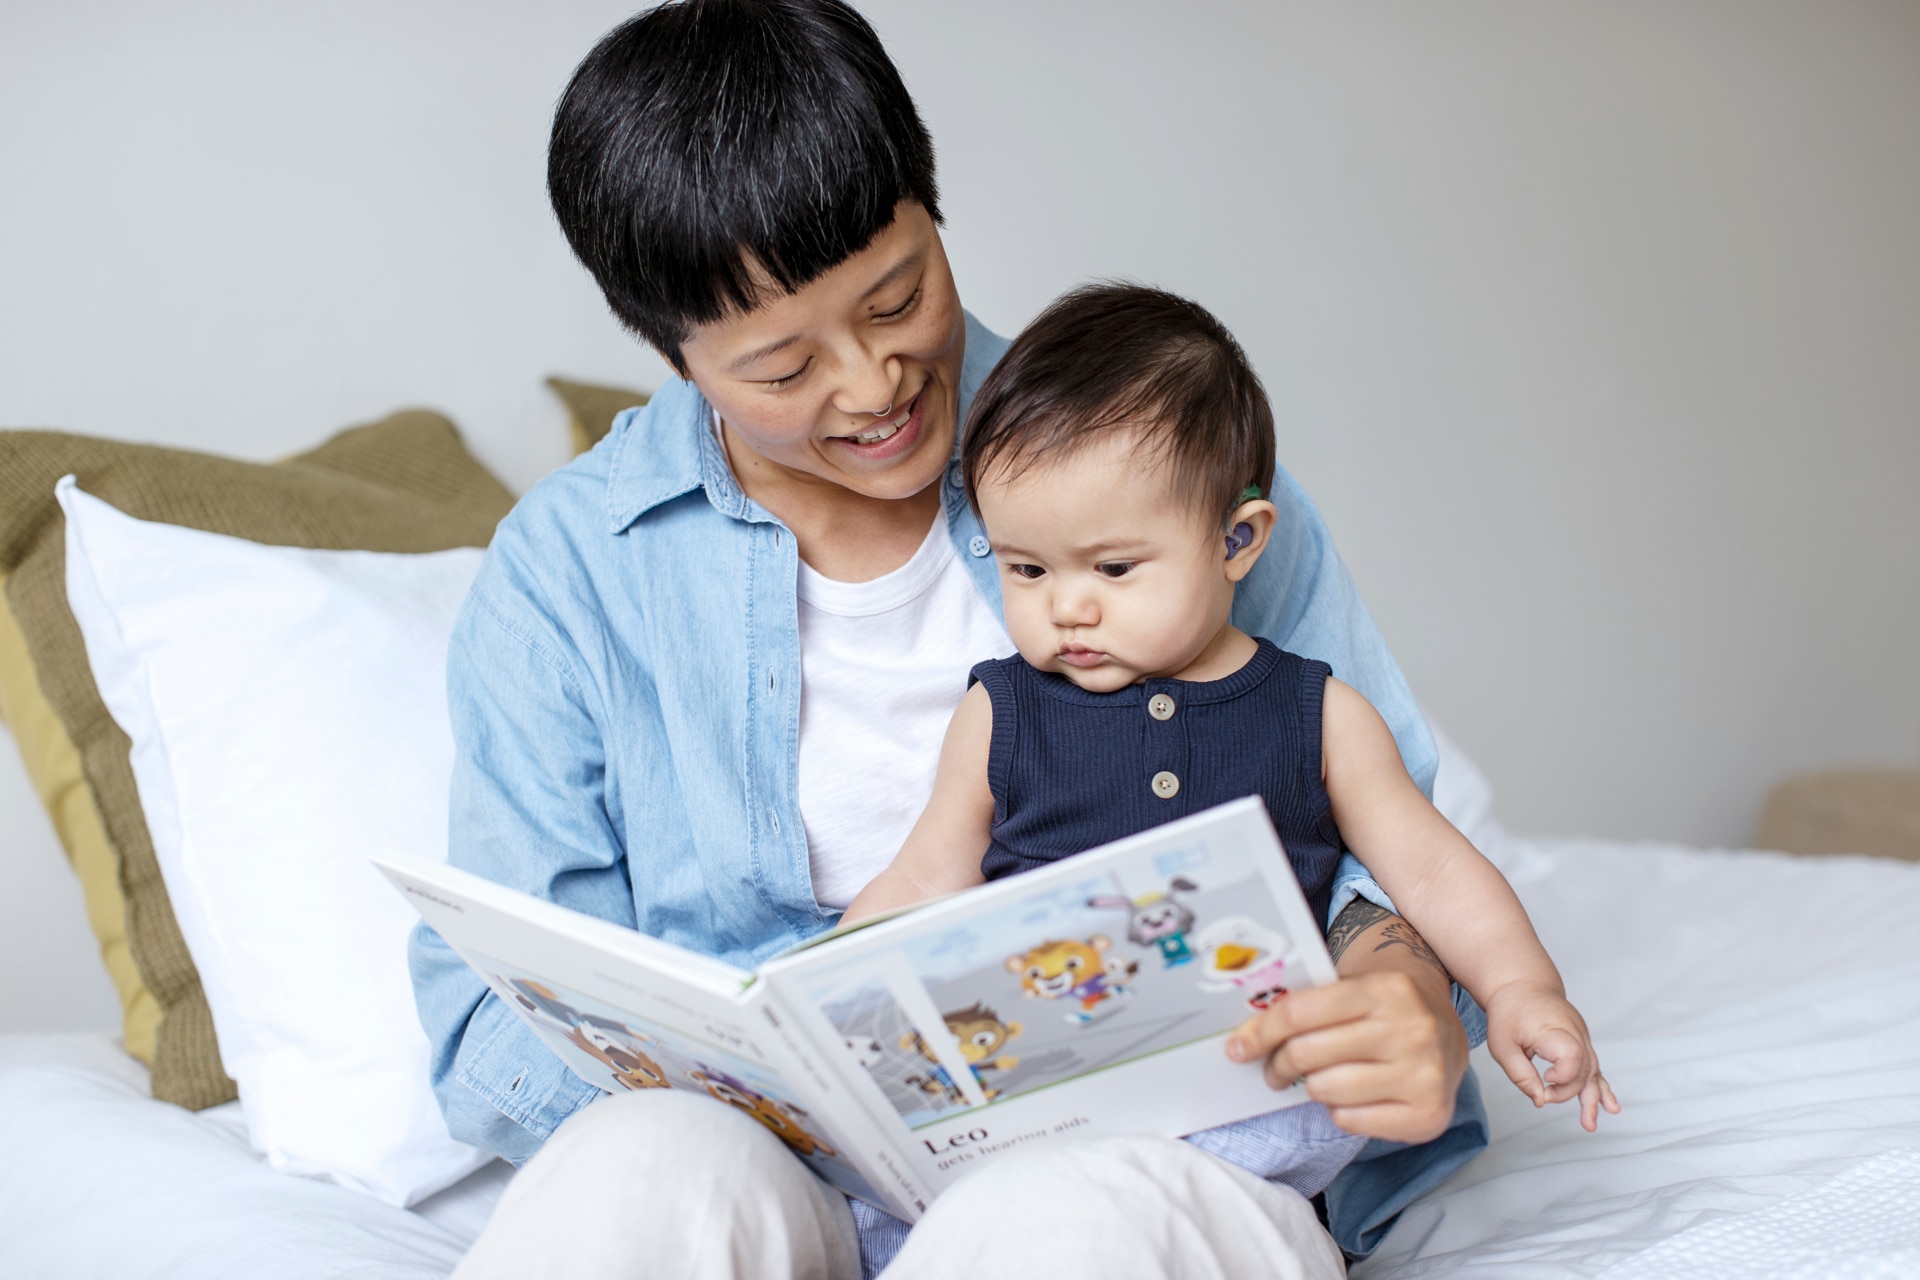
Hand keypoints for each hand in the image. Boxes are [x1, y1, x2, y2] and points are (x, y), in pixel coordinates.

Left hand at [1225, 968, 1468, 1144]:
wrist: (1448, 1029)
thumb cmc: (1387, 1008)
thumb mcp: (1356, 988)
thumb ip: (1310, 1005)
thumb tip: (1245, 1037)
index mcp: (1385, 989)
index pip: (1300, 1012)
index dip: (1260, 1032)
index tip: (1238, 1047)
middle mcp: (1410, 1030)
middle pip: (1308, 1053)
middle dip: (1278, 1064)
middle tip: (1273, 1069)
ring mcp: (1423, 1075)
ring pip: (1326, 1090)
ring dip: (1310, 1087)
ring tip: (1316, 1080)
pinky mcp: (1429, 1115)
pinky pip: (1351, 1120)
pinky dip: (1338, 1111)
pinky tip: (1350, 1096)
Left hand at [1483, 980, 1620, 1131]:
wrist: (1522, 986)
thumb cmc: (1509, 1014)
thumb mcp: (1502, 1045)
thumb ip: (1520, 1074)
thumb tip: (1540, 1100)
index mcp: (1554, 1029)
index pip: (1573, 1058)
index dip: (1563, 1077)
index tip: (1545, 1079)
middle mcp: (1575, 1032)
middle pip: (1585, 1070)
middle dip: (1569, 1092)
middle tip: (1547, 1098)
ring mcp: (1582, 1036)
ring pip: (1594, 1070)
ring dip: (1593, 1099)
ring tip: (1589, 1125)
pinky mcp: (1582, 1042)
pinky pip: (1594, 1066)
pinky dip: (1600, 1087)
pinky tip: (1611, 1107)